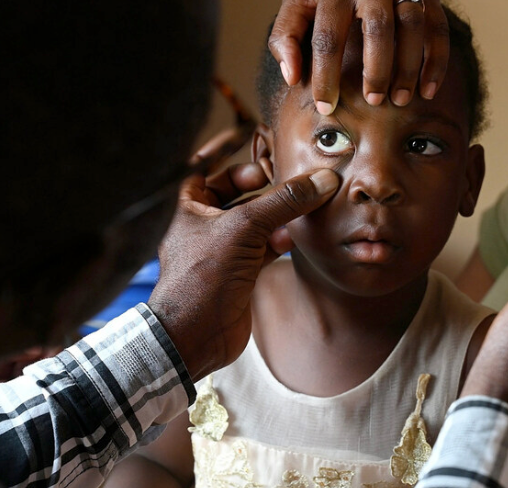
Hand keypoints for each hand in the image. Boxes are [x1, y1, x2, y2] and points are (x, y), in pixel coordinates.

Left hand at [148, 131, 338, 380]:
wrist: (196, 334)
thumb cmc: (203, 276)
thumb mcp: (244, 228)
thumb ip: (284, 202)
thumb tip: (323, 181)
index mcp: (184, 204)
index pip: (202, 163)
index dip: (223, 147)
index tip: (247, 133)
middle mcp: (199, 222)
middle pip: (234, 191)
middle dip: (261, 185)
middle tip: (283, 176)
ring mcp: (220, 247)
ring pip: (253, 220)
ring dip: (276, 215)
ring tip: (299, 209)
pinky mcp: (238, 270)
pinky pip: (263, 245)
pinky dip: (278, 240)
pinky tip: (293, 239)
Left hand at [269, 0, 449, 113]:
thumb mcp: (298, 6)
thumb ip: (287, 37)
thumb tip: (292, 77)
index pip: (328, 37)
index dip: (326, 76)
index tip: (326, 108)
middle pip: (378, 29)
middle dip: (376, 70)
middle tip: (373, 102)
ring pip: (412, 25)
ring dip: (409, 67)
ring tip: (400, 100)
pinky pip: (438, 25)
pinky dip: (437, 59)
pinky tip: (428, 89)